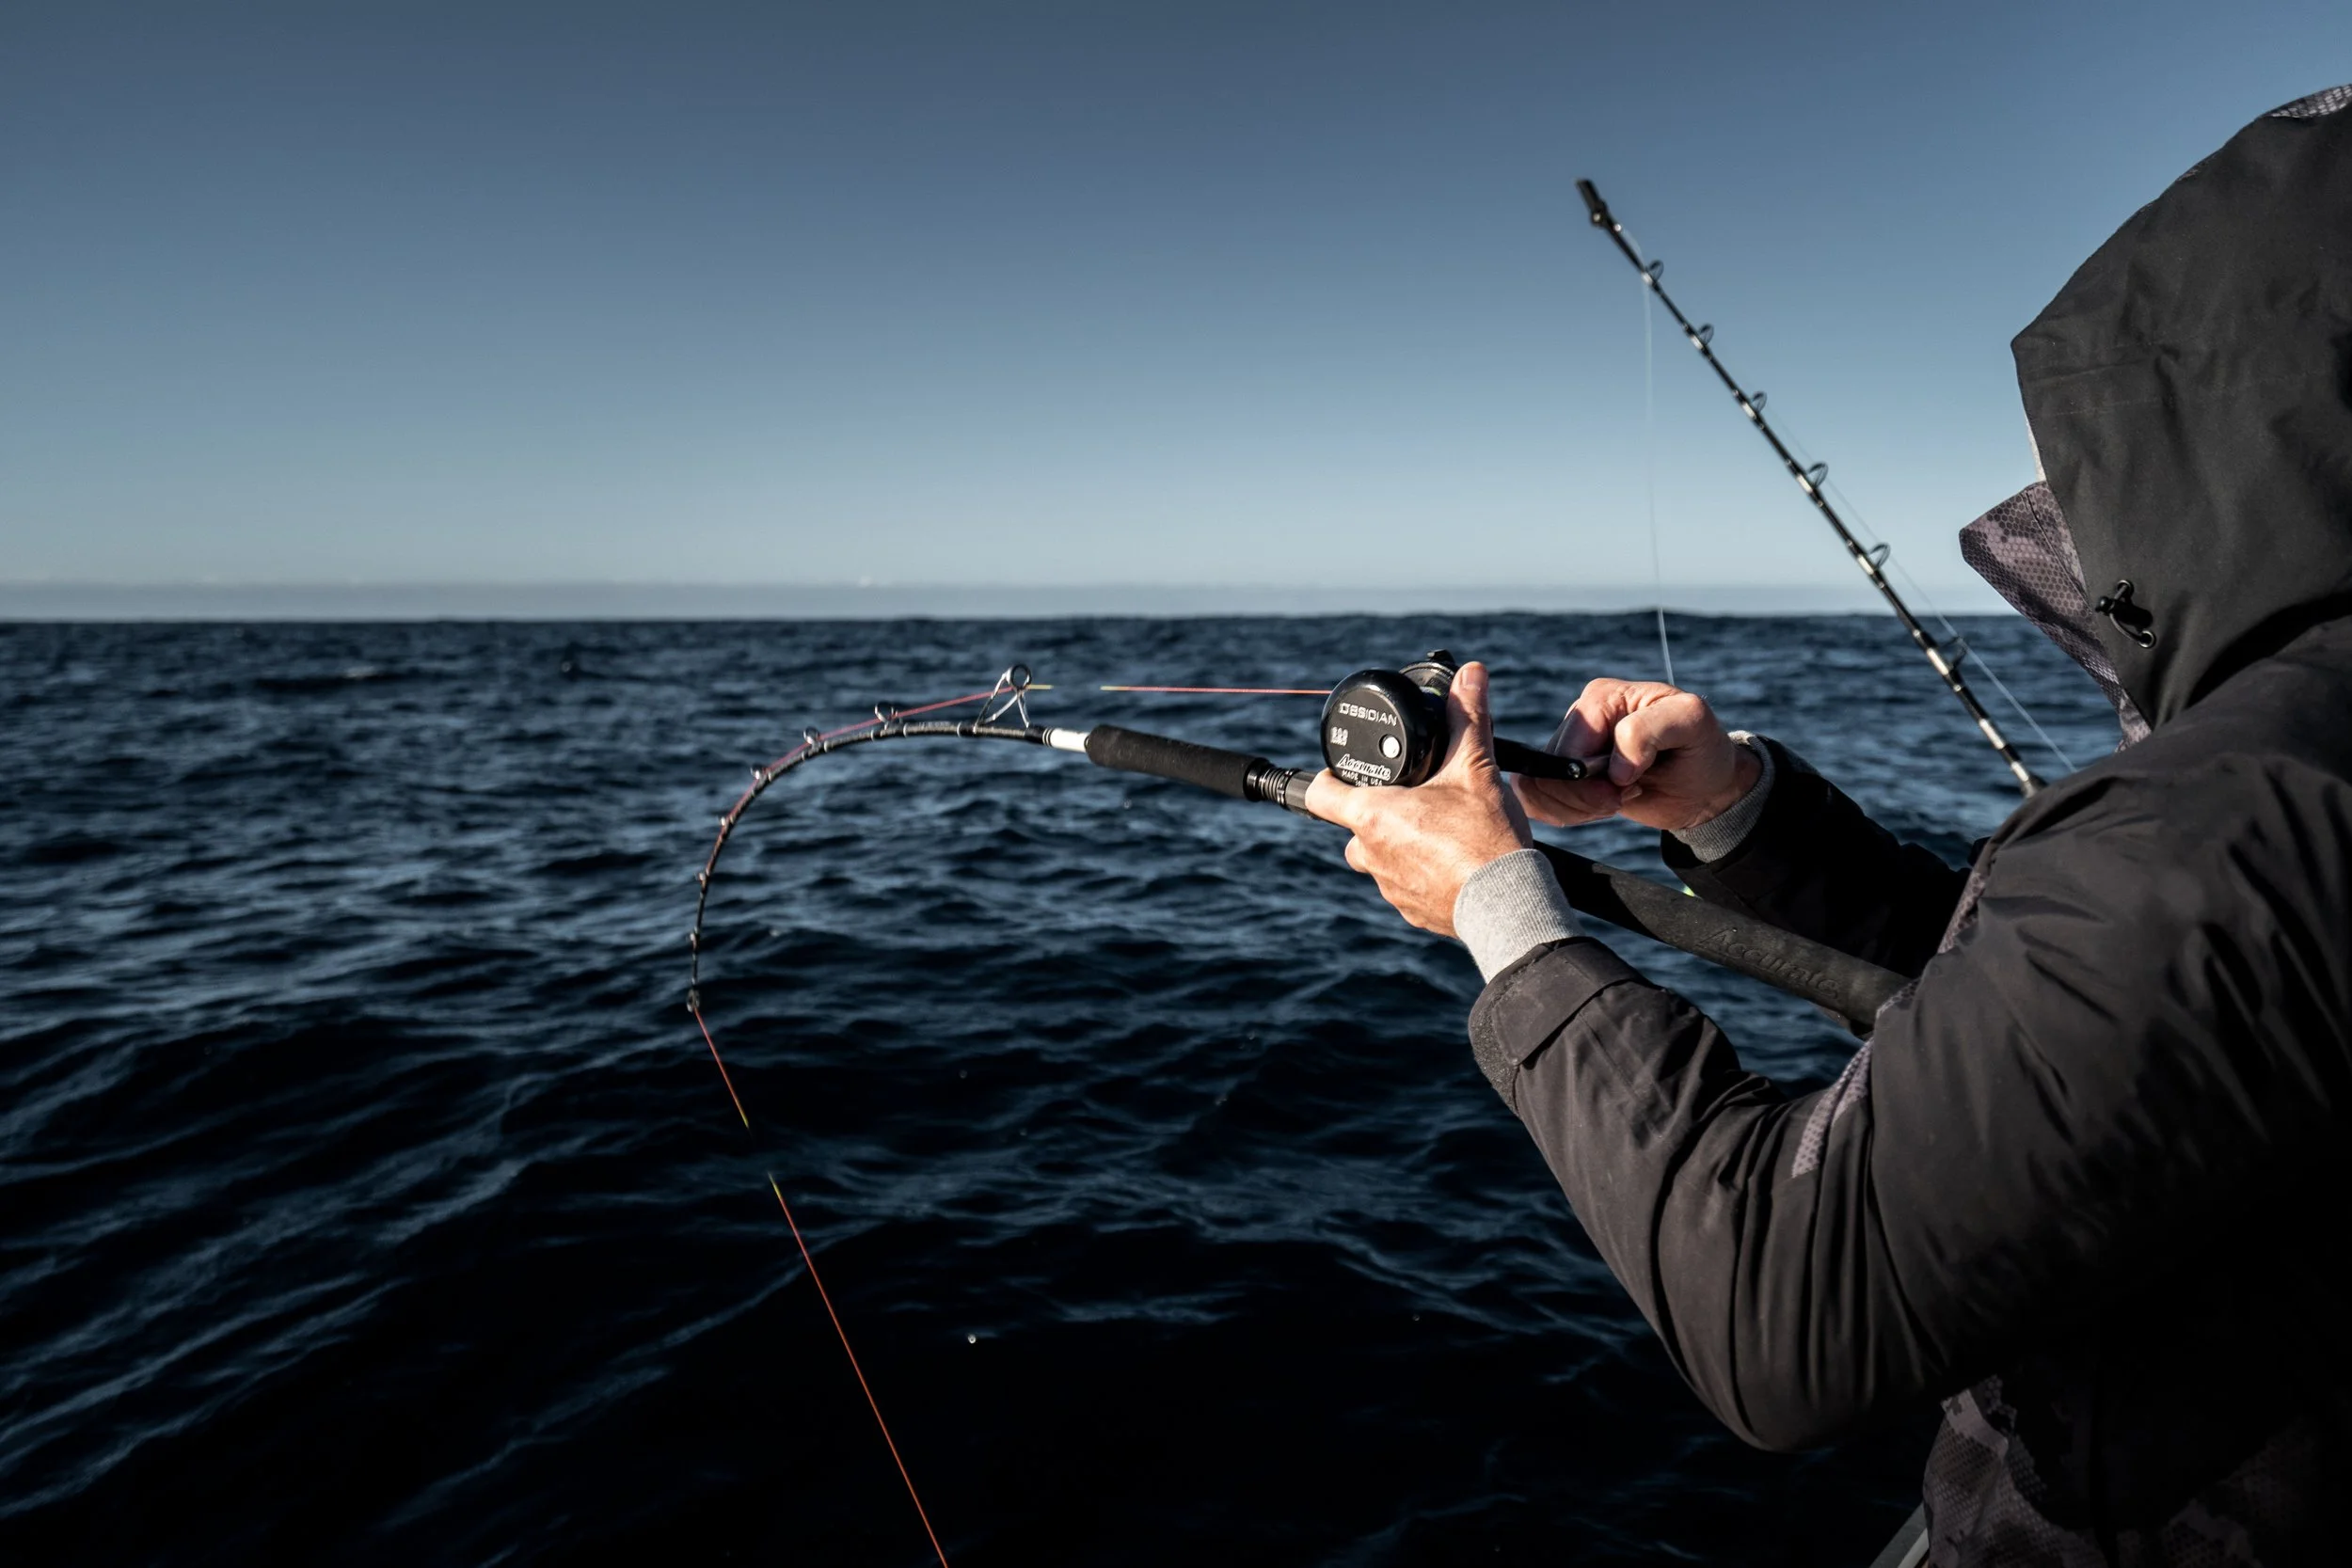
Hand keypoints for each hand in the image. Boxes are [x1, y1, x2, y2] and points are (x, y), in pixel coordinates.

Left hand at [1304, 661, 1530, 936]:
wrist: (1509, 904)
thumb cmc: (1485, 838)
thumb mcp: (1477, 769)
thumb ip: (1468, 717)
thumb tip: (1471, 674)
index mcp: (1372, 816)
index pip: (1318, 794)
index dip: (1328, 777)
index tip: (1348, 772)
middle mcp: (1370, 854)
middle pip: (1353, 825)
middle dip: (1376, 810)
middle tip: (1412, 797)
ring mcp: (1389, 887)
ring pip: (1379, 857)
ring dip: (1399, 842)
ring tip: (1439, 828)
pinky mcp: (1411, 912)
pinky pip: (1404, 885)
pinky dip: (1421, 872)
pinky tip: (1452, 861)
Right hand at [1516, 679, 1760, 833]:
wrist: (1703, 785)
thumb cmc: (1701, 747)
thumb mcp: (1691, 723)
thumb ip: (1648, 730)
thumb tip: (1612, 769)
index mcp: (1602, 697)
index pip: (1571, 744)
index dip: (1591, 775)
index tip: (1631, 785)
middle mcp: (1579, 720)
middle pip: (1550, 768)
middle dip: (1586, 796)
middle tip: (1623, 797)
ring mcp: (1569, 749)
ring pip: (1541, 788)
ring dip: (1579, 808)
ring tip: (1616, 801)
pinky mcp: (1566, 776)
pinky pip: (1540, 801)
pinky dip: (1568, 815)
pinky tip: (1601, 808)